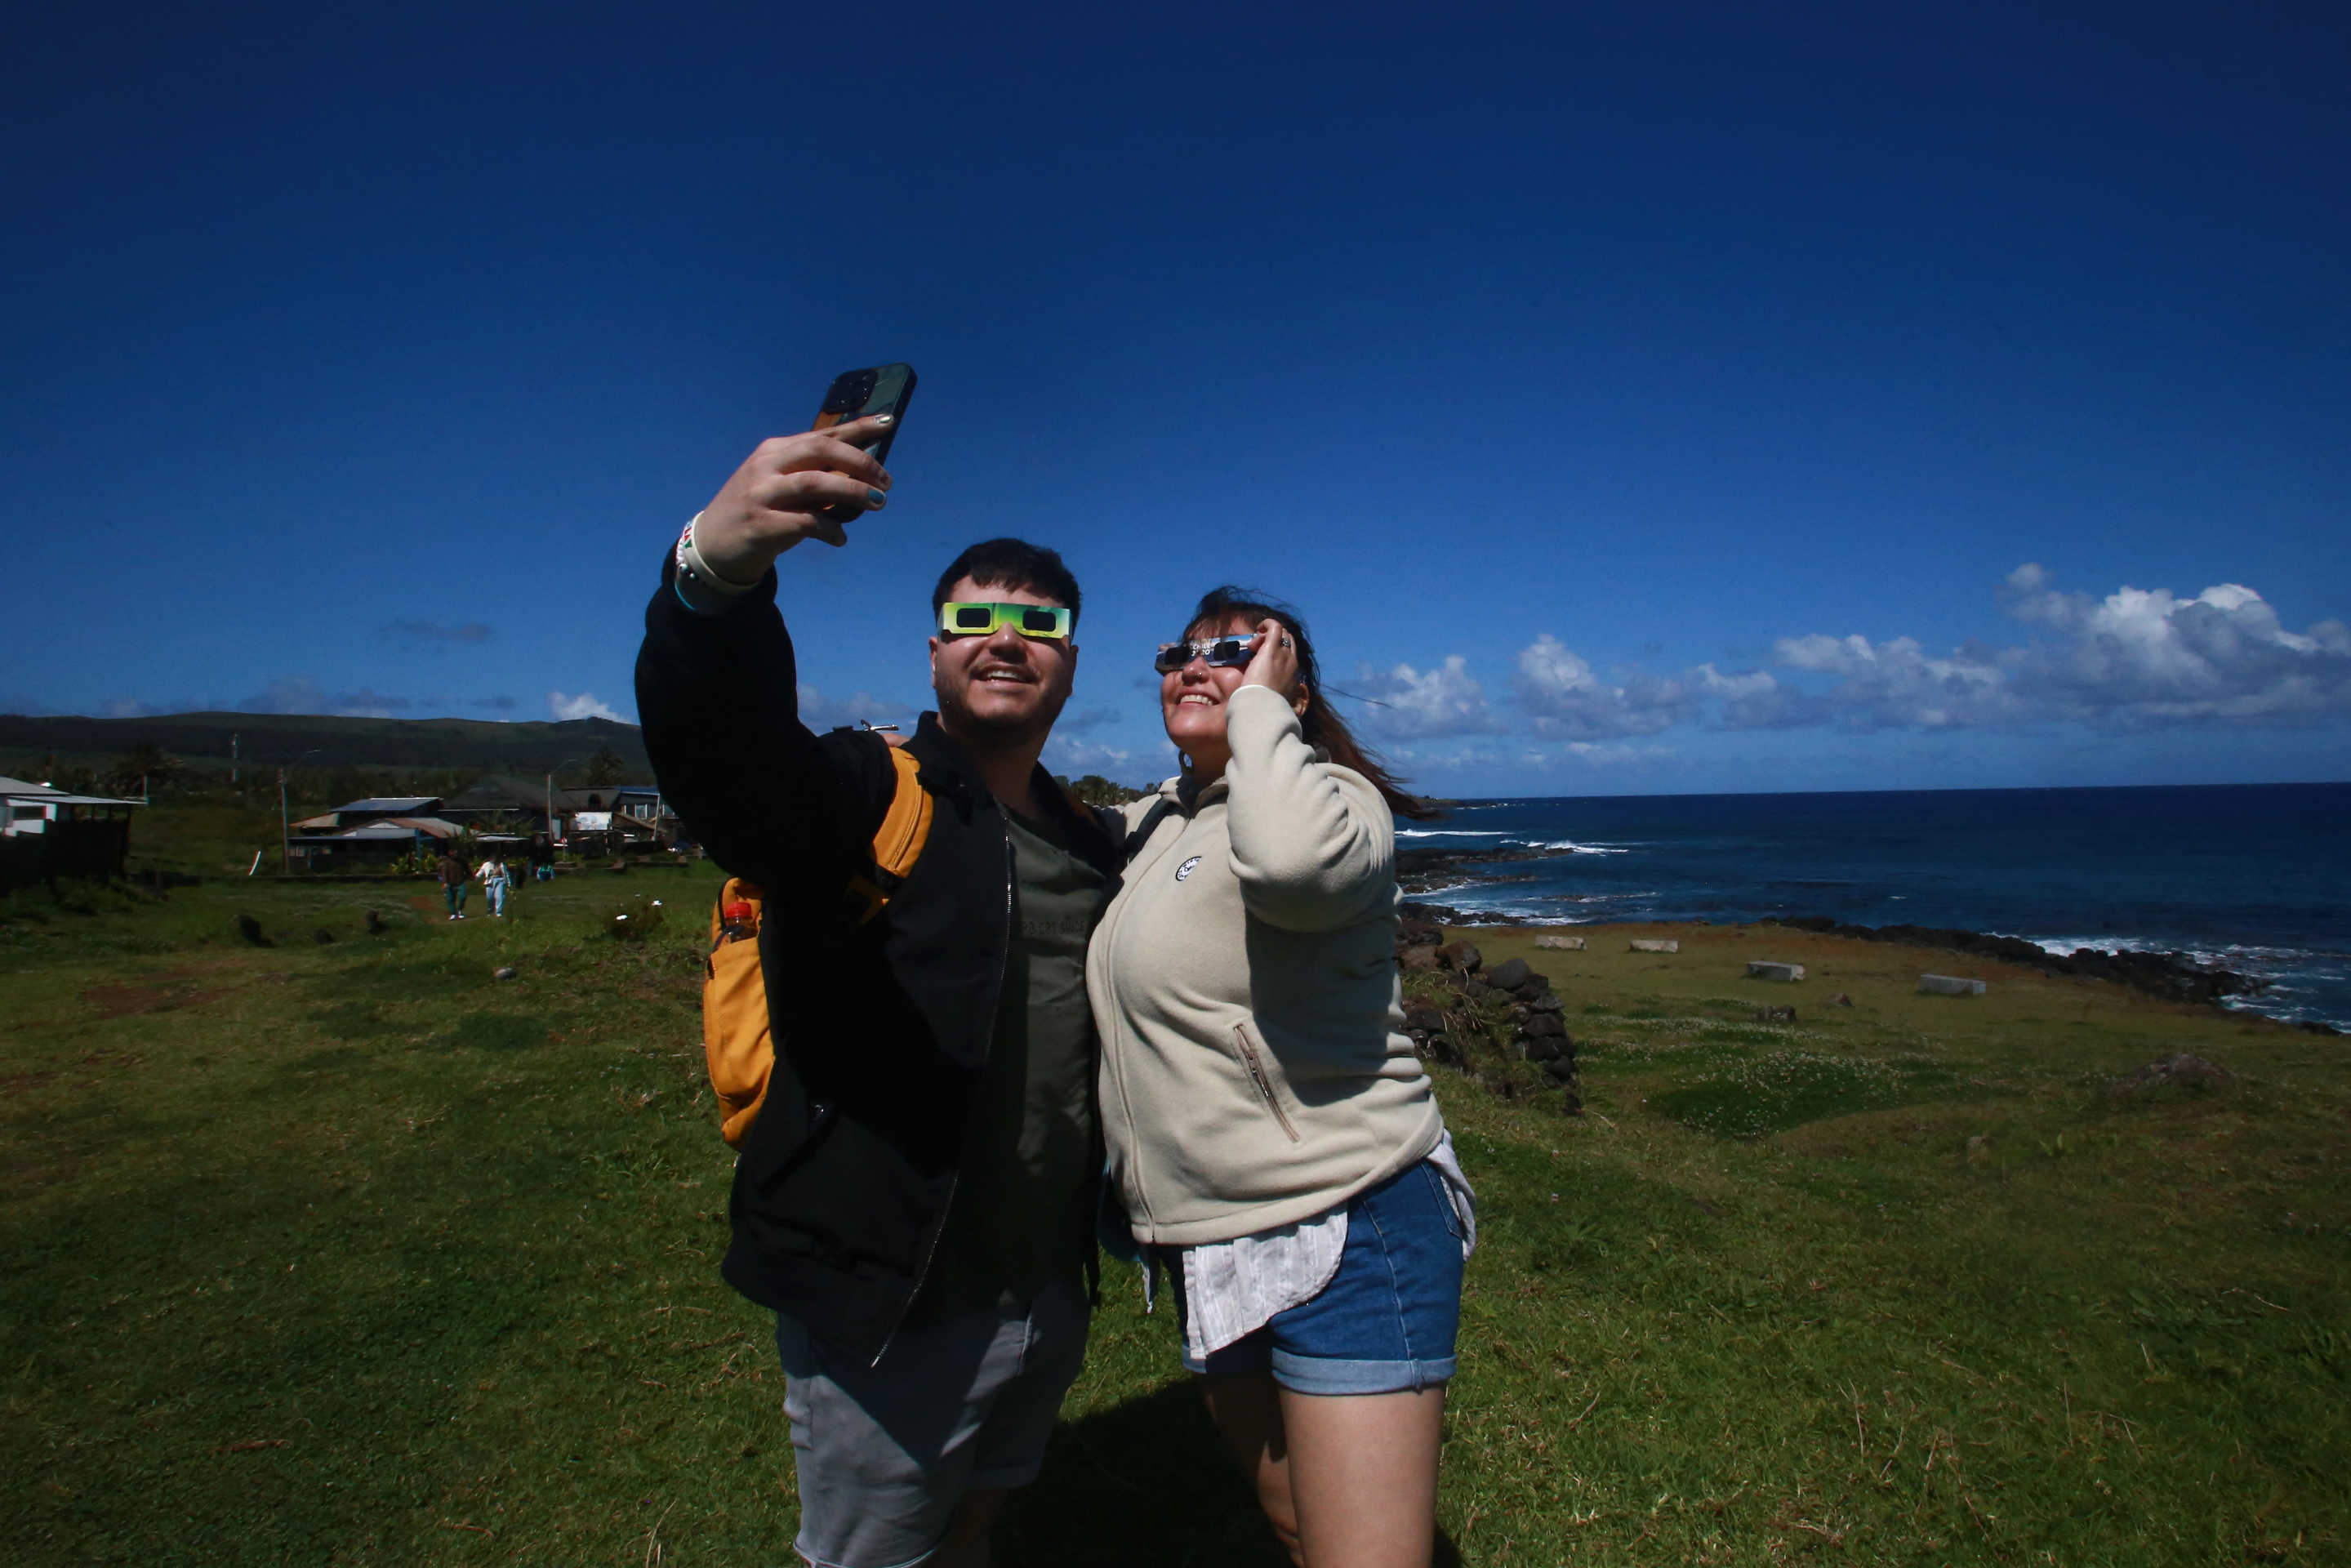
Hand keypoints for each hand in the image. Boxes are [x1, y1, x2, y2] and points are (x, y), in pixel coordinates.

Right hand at [693, 415, 895, 577]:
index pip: (822, 434)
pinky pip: (806, 522)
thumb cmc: (758, 510)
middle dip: (860, 462)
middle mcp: (766, 466)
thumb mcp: (778, 482)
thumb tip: (861, 472)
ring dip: (853, 492)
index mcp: (774, 451)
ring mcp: (761, 494)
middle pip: (820, 450)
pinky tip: (840, 538)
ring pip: (815, 484)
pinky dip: (830, 529)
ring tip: (878, 503)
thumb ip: (811, 474)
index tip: (887, 423)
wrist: (713, 544)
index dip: (857, 428)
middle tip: (886, 482)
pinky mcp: (761, 525)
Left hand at [1237, 618, 1300, 704]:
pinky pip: (1275, 627)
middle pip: (1289, 639)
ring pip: (1283, 633)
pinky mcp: (1271, 649)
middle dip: (1273, 640)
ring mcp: (1284, 654)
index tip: (1263, 658)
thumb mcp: (1275, 697)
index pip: (1290, 653)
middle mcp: (1292, 661)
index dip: (1278, 650)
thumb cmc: (1265, 704)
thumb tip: (1268, 692)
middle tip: (1256, 650)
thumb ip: (1275, 691)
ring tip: (1254, 645)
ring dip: (1268, 634)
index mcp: (1294, 674)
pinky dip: (1267, 623)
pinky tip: (1259, 627)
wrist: (1262, 706)